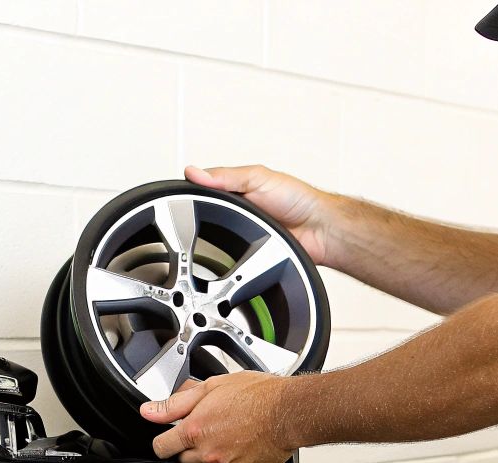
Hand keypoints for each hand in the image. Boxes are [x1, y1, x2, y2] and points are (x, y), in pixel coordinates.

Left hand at [142, 372, 295, 462]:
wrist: (289, 412)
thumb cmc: (257, 396)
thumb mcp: (212, 387)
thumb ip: (176, 403)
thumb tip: (150, 410)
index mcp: (195, 429)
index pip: (161, 447)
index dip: (163, 441)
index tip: (168, 436)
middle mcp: (206, 452)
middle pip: (182, 459)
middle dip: (188, 446)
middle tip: (206, 427)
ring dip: (210, 452)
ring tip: (228, 431)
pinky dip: (229, 458)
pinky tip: (240, 441)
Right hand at [185, 164, 337, 266]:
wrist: (319, 230)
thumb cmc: (298, 199)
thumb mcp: (258, 178)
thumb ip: (227, 176)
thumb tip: (195, 172)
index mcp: (237, 187)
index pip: (205, 188)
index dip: (191, 191)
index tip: (178, 195)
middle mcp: (238, 209)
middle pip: (206, 213)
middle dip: (200, 217)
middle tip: (197, 216)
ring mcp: (241, 230)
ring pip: (214, 236)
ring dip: (213, 237)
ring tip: (215, 233)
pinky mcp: (246, 252)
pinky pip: (229, 256)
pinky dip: (227, 254)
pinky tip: (227, 250)